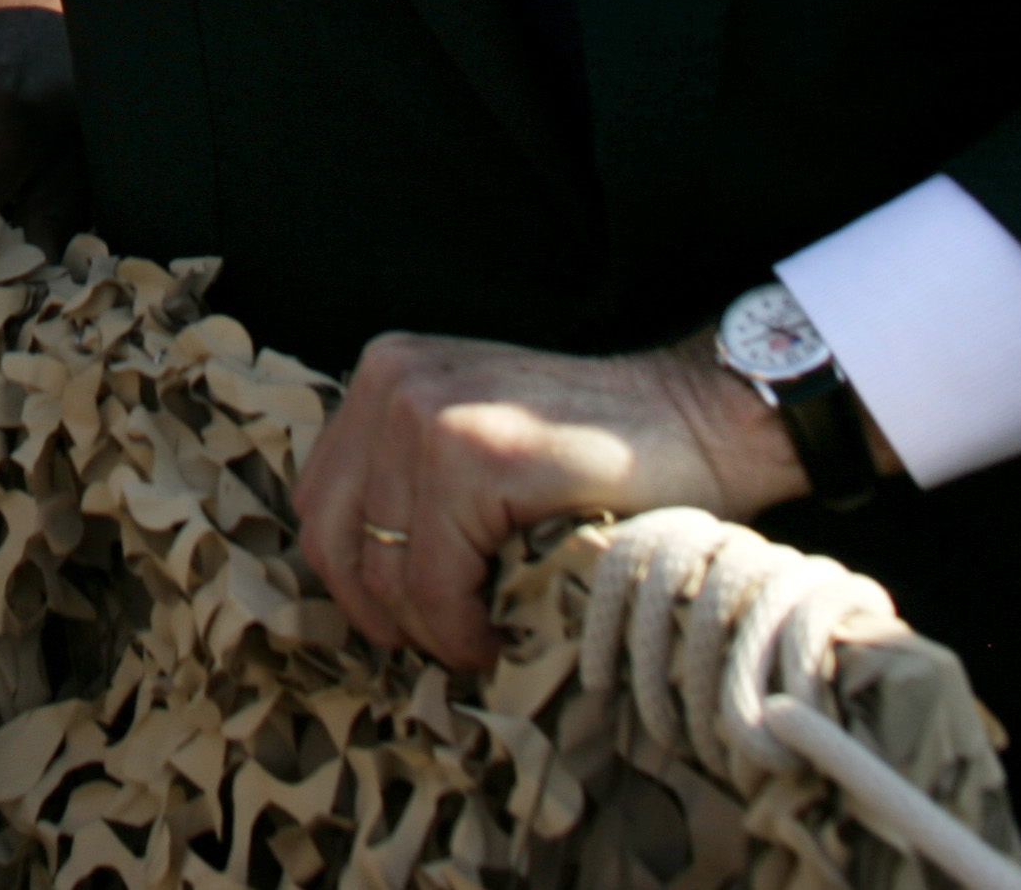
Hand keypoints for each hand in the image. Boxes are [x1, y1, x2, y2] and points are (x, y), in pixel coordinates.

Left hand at [297, 332, 807, 671]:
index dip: (360, 585)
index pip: (319, 506)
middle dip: (387, 617)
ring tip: (483, 641)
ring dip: (430, 633)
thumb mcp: (475, 445)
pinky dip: (461, 629)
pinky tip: (500, 635)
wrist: (700, 421)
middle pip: (332, 541)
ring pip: (381, 571)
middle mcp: (390, 380)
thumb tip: (356, 587)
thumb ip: (411, 485)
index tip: (418, 621)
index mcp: (383, 376)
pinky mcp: (475, 452)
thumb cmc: (596, 457)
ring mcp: (428, 411)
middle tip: (450, 644)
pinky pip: (433, 580)